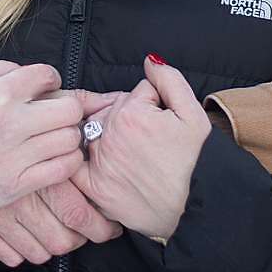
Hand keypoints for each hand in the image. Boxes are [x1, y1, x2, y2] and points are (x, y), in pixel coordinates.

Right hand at [0, 89, 127, 264]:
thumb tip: (27, 72)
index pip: (46, 76)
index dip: (51, 83)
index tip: (47, 92)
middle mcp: (9, 121)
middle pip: (68, 109)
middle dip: (69, 112)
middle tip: (59, 119)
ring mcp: (15, 154)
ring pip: (70, 139)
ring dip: (69, 138)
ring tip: (55, 142)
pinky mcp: (16, 184)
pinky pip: (62, 169)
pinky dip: (66, 164)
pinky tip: (53, 162)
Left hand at [69, 56, 212, 240]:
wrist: (191, 210)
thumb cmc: (195, 163)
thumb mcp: (194, 116)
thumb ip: (170, 80)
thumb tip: (148, 61)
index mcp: (131, 114)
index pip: (133, 94)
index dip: (150, 104)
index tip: (160, 123)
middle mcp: (108, 135)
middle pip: (111, 110)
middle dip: (128, 118)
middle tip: (149, 141)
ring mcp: (98, 161)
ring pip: (96, 132)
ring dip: (108, 136)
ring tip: (133, 155)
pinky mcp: (91, 185)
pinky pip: (76, 162)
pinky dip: (83, 159)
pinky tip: (101, 163)